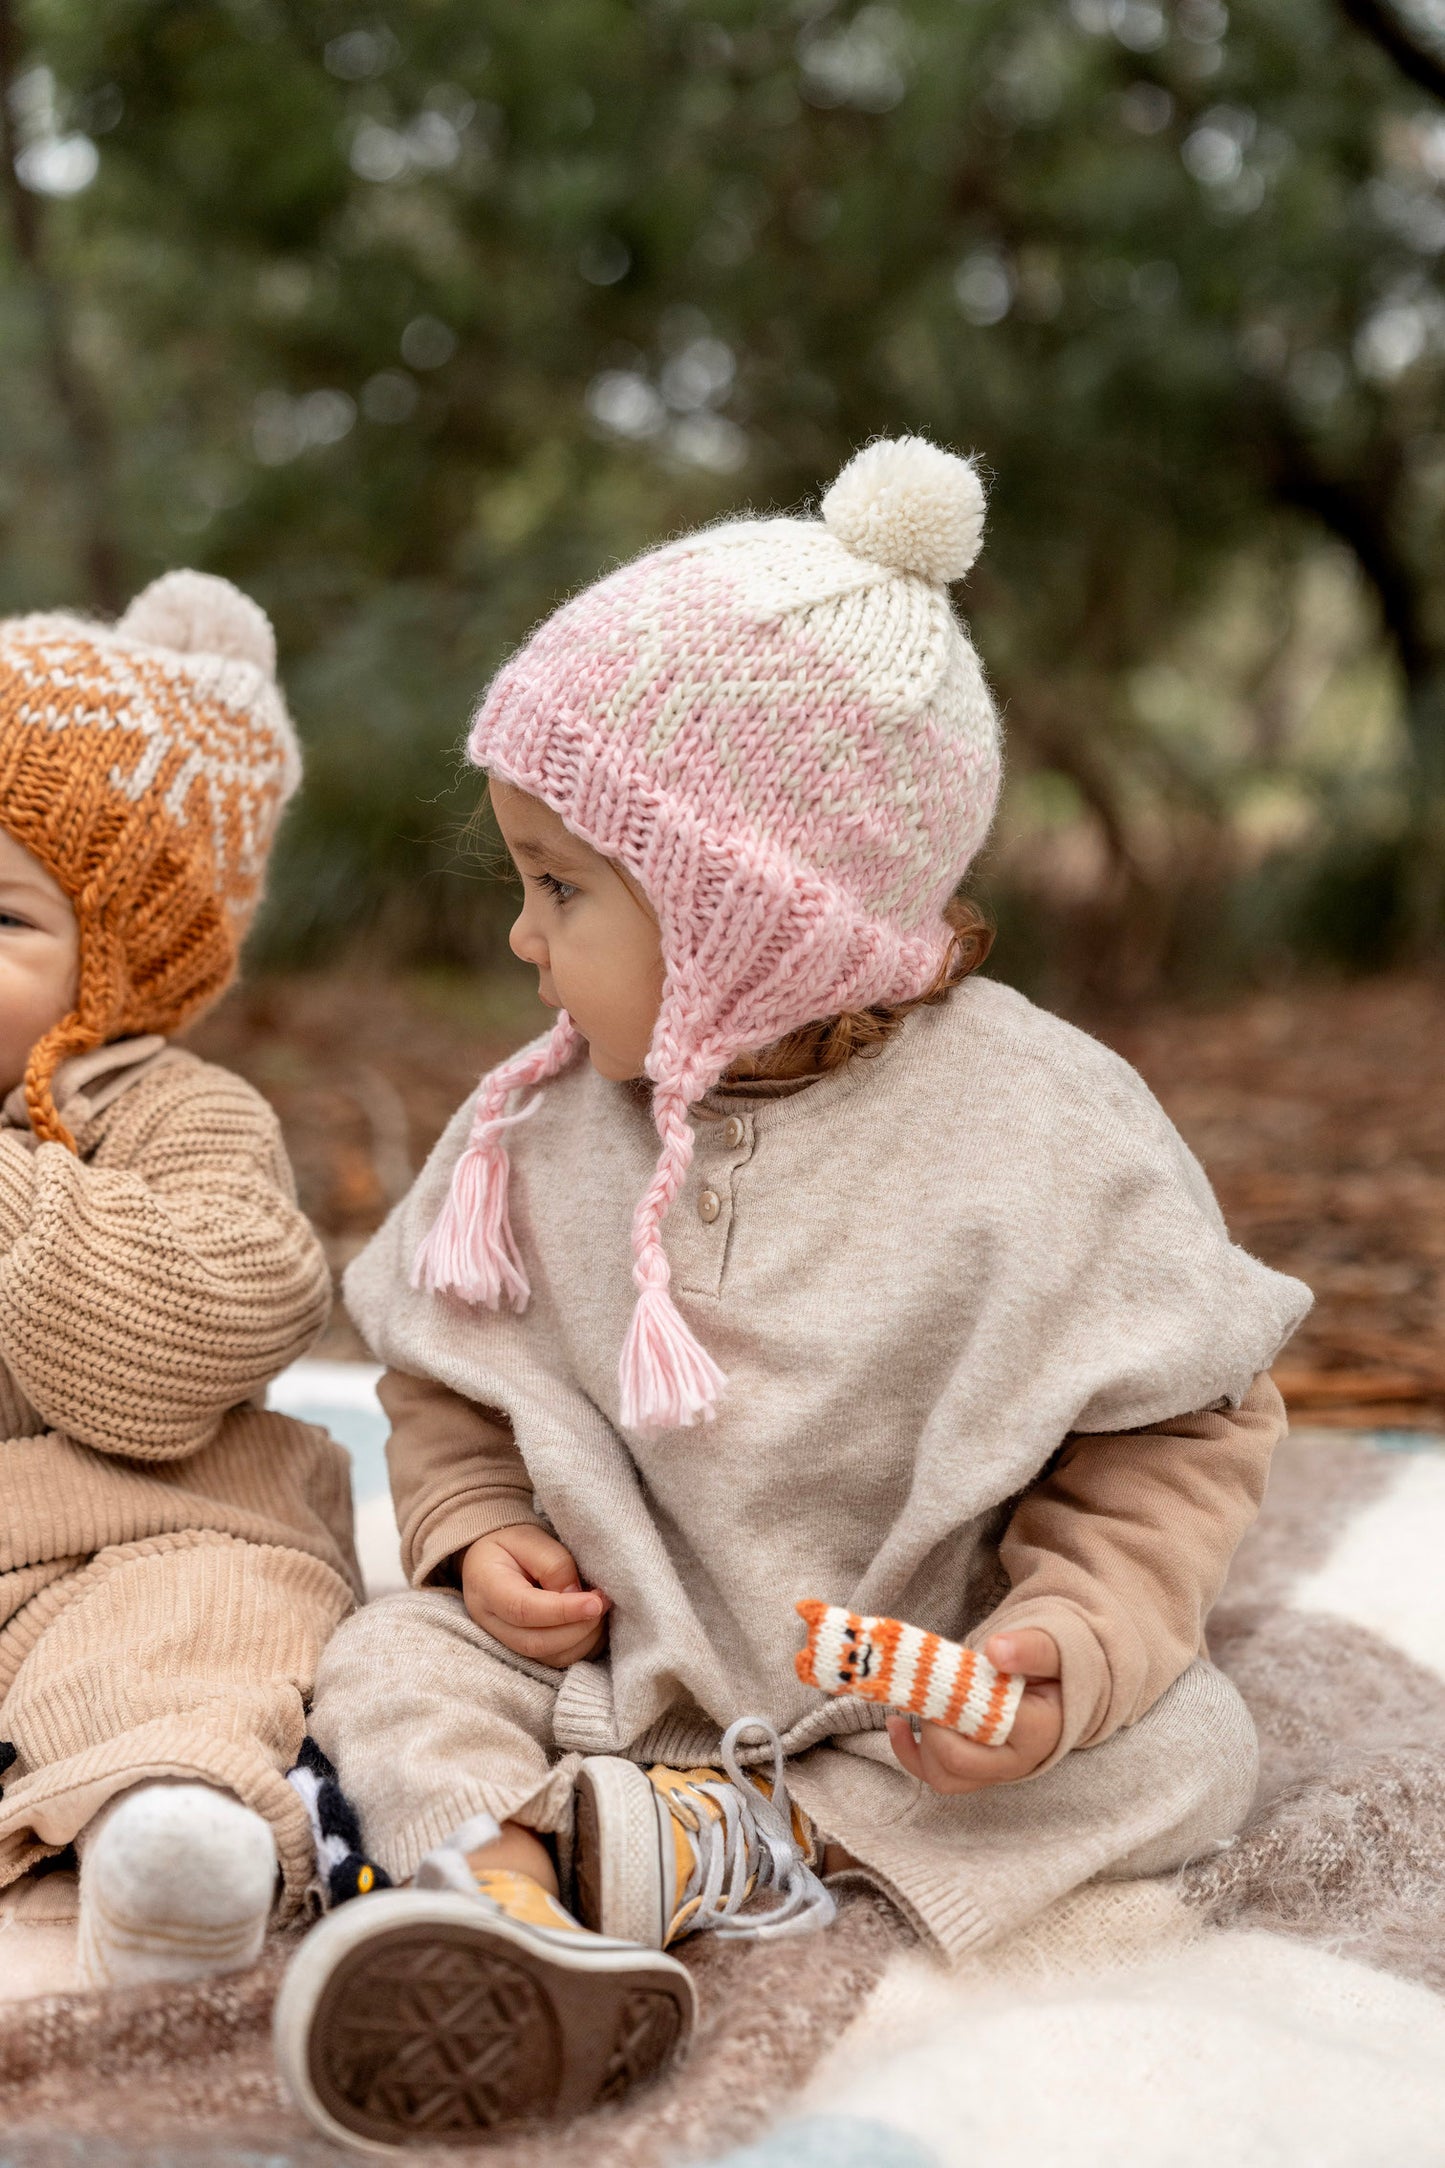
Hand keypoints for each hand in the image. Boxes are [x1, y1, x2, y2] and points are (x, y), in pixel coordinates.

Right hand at [460, 1524, 610, 1664]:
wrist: (493, 1560)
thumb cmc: (511, 1546)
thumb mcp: (529, 1539)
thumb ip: (553, 1564)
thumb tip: (576, 1595)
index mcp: (486, 1587)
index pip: (522, 1610)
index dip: (562, 1611)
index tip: (596, 1602)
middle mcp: (491, 1623)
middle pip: (536, 1643)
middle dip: (578, 1628)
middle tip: (603, 1602)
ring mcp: (505, 1642)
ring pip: (549, 1657)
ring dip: (584, 1639)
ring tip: (600, 1609)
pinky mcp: (524, 1652)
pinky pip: (557, 1660)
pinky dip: (582, 1646)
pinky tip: (593, 1622)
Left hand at [886, 1628, 1062, 1793]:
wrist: (1060, 1689)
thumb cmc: (1052, 1666)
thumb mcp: (1051, 1648)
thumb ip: (1031, 1648)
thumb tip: (996, 1651)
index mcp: (1040, 1730)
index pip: (985, 1726)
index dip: (953, 1700)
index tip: (944, 1671)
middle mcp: (1019, 1762)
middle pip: (957, 1759)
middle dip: (932, 1722)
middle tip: (930, 1688)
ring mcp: (996, 1773)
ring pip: (943, 1776)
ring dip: (920, 1742)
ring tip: (915, 1703)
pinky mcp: (978, 1774)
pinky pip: (938, 1778)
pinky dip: (910, 1755)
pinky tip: (897, 1724)